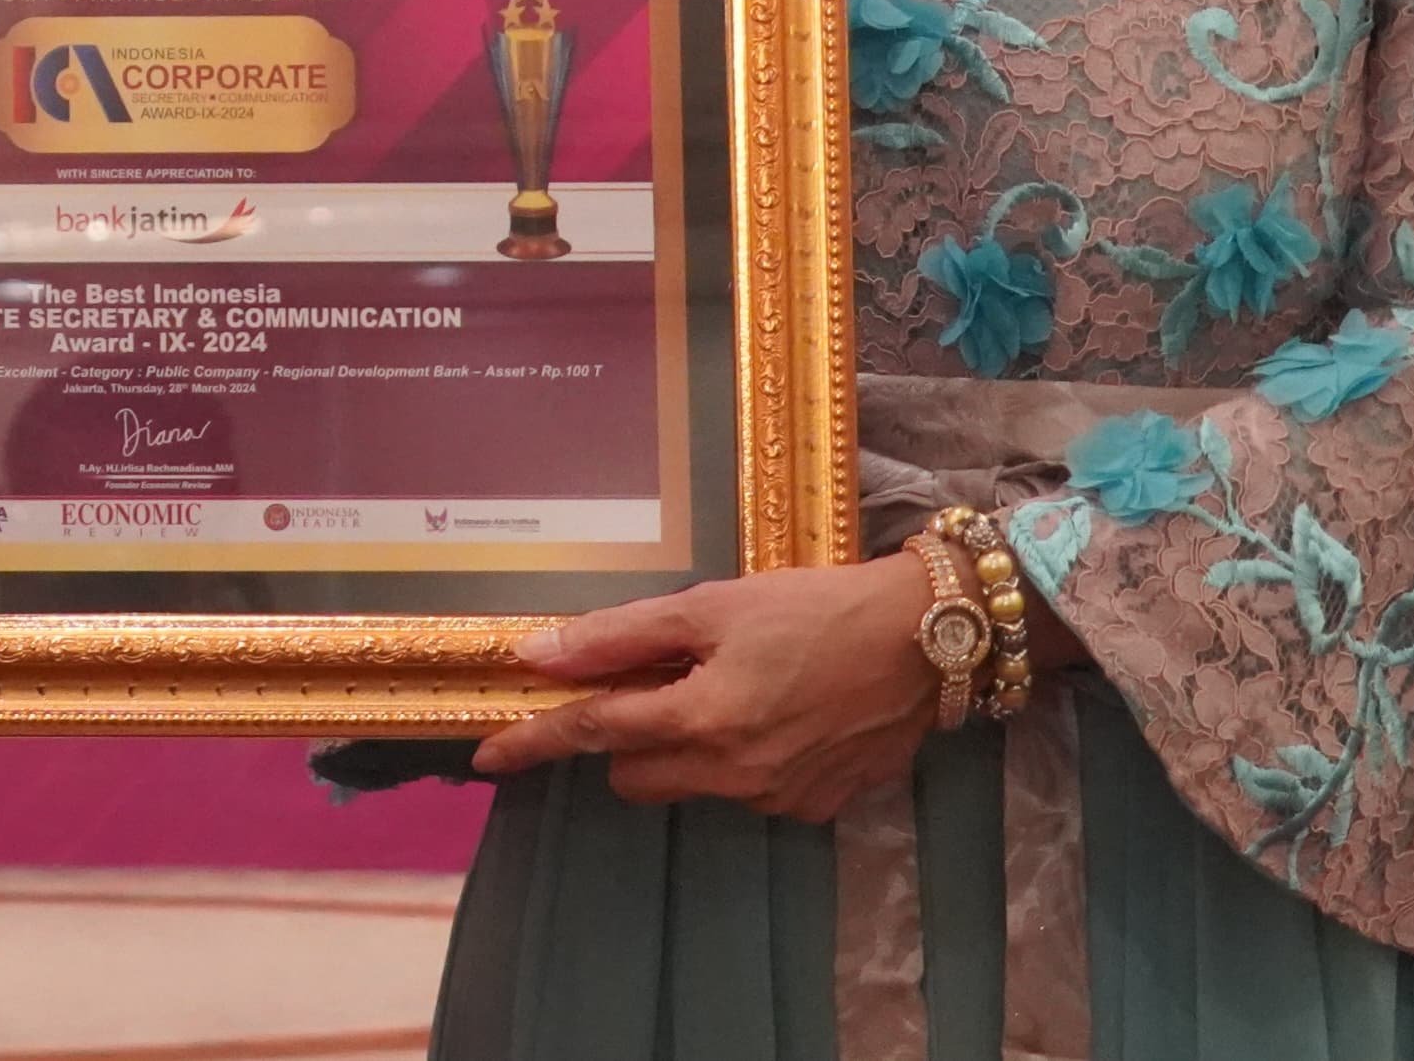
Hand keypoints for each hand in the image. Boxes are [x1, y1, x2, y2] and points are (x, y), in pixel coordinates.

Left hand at [470, 556, 944, 818]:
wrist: (927, 639)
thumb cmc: (814, 607)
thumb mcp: (712, 605)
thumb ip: (622, 636)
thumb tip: (539, 654)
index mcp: (703, 720)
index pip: (595, 734)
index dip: (535, 742)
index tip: (486, 757)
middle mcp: (734, 775)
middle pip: (637, 774)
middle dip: (630, 736)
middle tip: (659, 680)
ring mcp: (777, 800)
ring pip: (694, 783)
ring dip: (691, 744)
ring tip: (738, 683)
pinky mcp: (815, 807)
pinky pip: (749, 791)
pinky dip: (745, 757)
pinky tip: (782, 711)